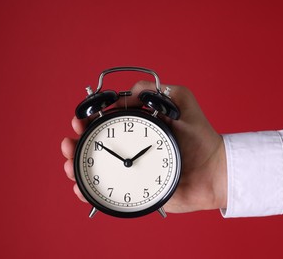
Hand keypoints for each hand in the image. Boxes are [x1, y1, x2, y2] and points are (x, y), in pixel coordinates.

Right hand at [61, 81, 226, 212]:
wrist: (213, 172)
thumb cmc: (200, 138)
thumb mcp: (183, 103)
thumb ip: (160, 91)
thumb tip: (131, 92)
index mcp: (138, 129)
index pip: (106, 123)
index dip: (89, 121)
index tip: (80, 121)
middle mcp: (131, 149)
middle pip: (95, 146)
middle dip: (77, 143)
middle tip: (70, 143)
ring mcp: (131, 171)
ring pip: (96, 168)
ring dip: (76, 165)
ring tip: (70, 164)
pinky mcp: (134, 191)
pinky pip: (107, 191)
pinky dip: (88, 191)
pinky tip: (80, 188)